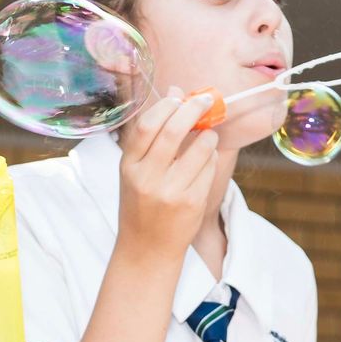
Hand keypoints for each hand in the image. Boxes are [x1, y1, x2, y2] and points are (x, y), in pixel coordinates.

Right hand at [114, 88, 221, 265]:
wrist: (147, 249)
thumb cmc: (142, 203)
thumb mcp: (136, 170)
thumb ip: (152, 134)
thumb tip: (175, 92)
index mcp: (129, 166)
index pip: (148, 126)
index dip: (167, 105)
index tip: (181, 96)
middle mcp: (147, 178)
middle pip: (174, 131)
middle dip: (194, 109)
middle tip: (206, 100)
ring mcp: (170, 192)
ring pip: (200, 148)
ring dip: (208, 135)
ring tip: (207, 136)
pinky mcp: (192, 203)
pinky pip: (209, 169)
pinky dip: (211, 158)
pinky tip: (205, 161)